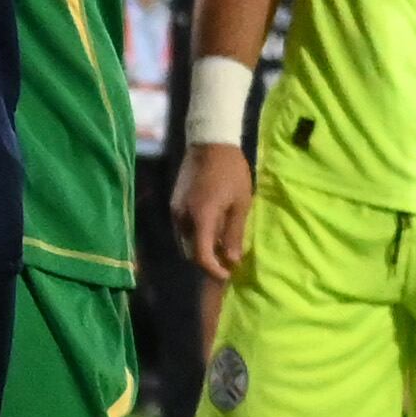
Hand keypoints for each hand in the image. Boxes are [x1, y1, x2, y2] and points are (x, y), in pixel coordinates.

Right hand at [176, 140, 255, 278]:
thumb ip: (234, 233)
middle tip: (227, 260)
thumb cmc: (231, 171)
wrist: (210, 142)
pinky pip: (183, 228)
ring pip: (185, 241)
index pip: (200, 256)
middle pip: (190, 252)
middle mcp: (183, 217)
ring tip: (221, 244)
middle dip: (207, 261)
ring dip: (201, 248)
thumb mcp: (241, 203)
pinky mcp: (174, 203)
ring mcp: (175, 210)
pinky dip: (196, 235)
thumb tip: (231, 260)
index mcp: (201, 217)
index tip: (227, 274)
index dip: (213, 270)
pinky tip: (212, 229)